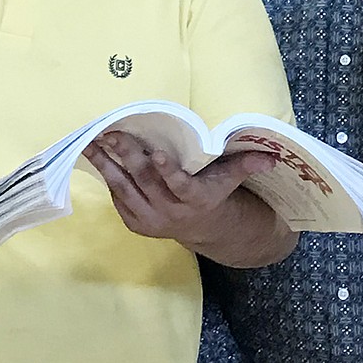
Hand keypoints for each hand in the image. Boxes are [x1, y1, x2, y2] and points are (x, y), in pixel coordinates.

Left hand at [83, 130, 276, 250]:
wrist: (201, 228)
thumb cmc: (213, 192)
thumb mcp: (230, 179)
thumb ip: (246, 165)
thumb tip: (271, 156)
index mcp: (194, 199)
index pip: (180, 185)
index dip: (168, 171)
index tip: (157, 153)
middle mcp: (170, 212)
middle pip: (146, 181)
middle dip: (128, 156)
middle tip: (112, 134)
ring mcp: (150, 219)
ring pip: (124, 188)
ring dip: (106, 165)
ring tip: (91, 143)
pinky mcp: (135, 222)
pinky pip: (118, 196)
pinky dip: (107, 176)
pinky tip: (96, 155)